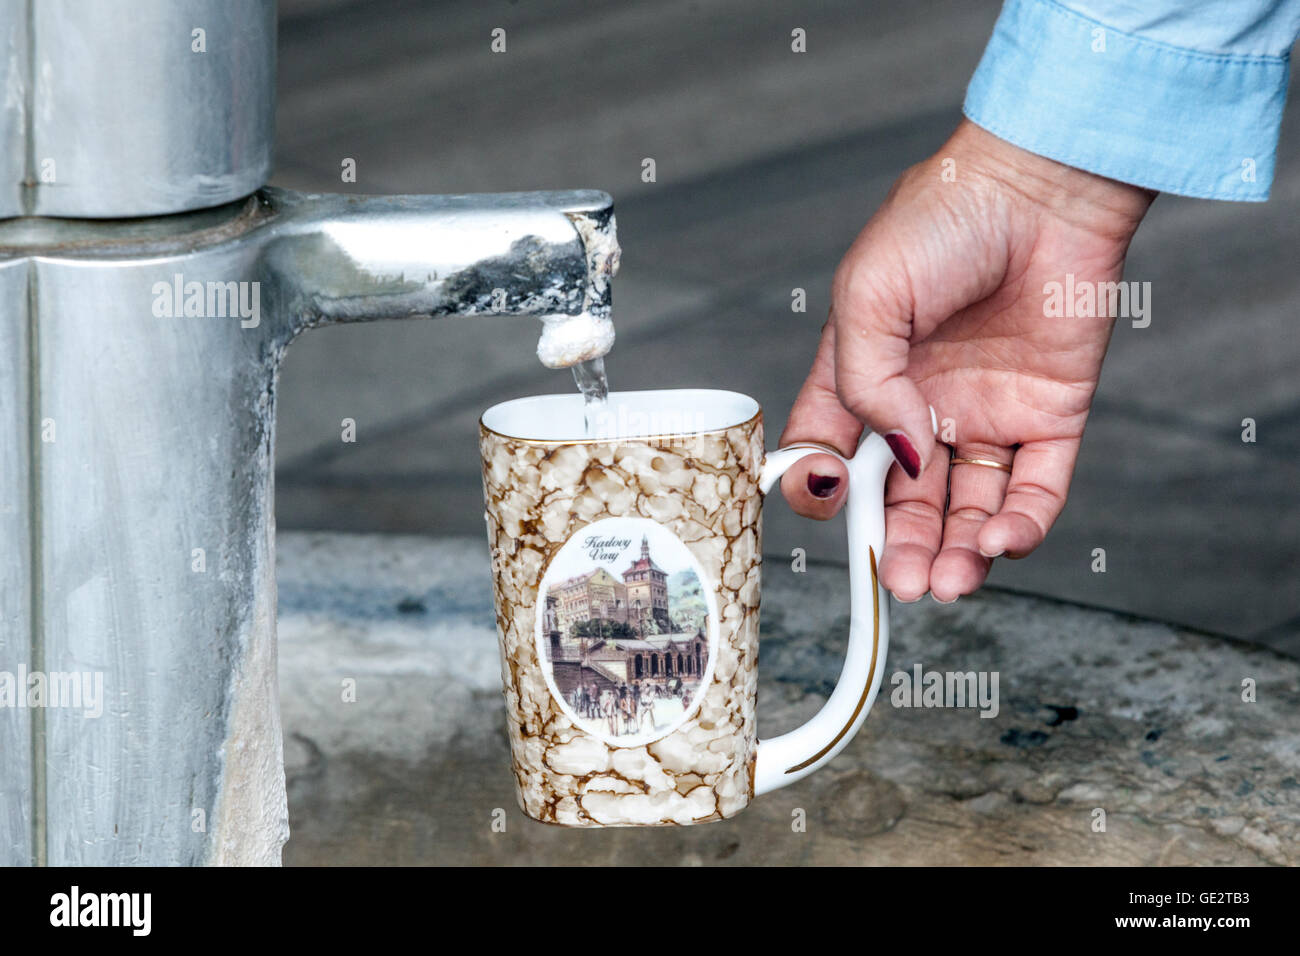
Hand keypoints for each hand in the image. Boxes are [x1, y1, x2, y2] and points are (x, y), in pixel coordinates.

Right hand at [780, 120, 1153, 602]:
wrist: (1042, 185)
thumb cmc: (942, 219)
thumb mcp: (867, 295)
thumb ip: (862, 382)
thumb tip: (896, 454)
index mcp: (866, 375)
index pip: (833, 452)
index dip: (826, 490)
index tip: (831, 509)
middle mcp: (922, 404)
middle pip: (904, 498)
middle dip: (898, 546)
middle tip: (899, 582)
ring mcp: (984, 413)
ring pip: (967, 506)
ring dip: (956, 551)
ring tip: (946, 583)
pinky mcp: (1048, 414)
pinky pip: (1037, 485)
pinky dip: (1022, 523)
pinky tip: (1001, 542)